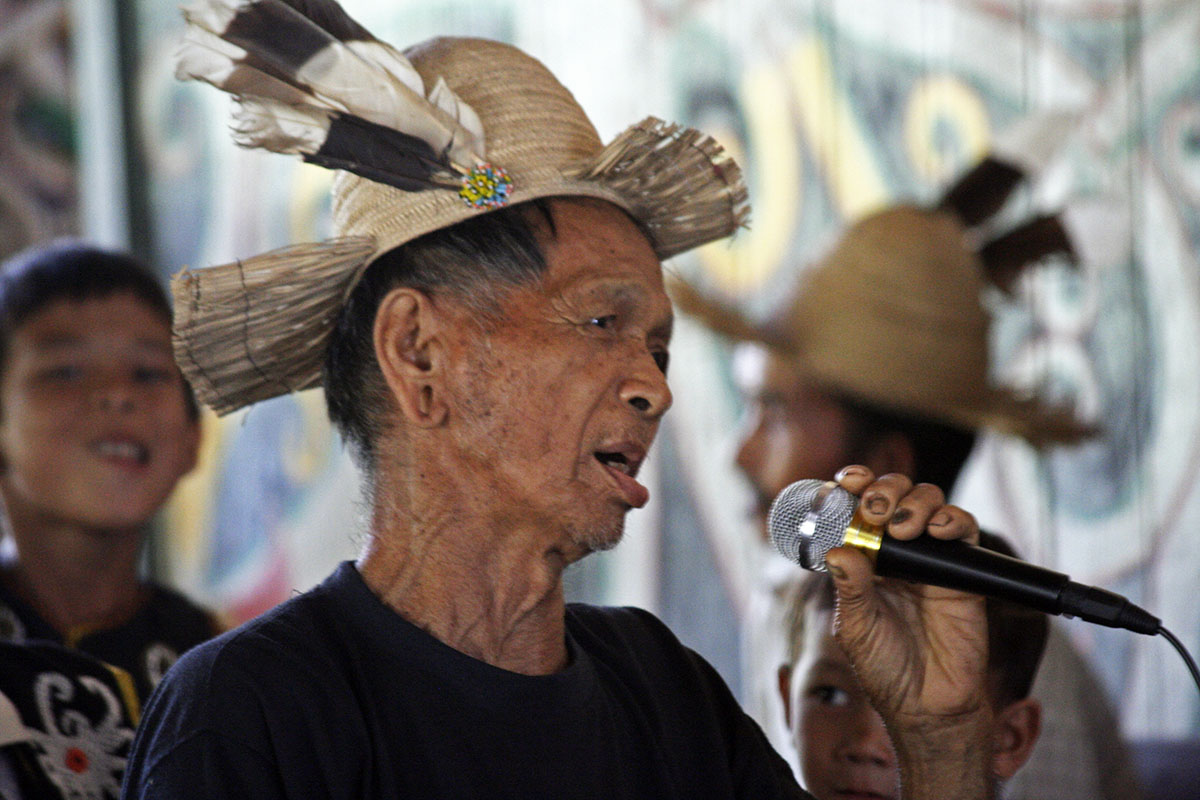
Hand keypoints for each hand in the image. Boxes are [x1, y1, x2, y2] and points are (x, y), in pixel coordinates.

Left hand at [827, 466, 992, 798]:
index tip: (845, 482)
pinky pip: (964, 531)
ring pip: (929, 502)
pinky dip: (954, 521)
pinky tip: (938, 530)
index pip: (857, 508)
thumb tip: (839, 550)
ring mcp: (930, 560)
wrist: (927, 705)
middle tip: (875, 506)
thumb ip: (851, 588)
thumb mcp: (857, 627)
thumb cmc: (886, 667)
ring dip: (915, 501)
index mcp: (864, 559)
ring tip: (904, 526)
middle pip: (895, 495)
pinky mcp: (963, 573)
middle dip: (884, 489)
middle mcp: (897, 553)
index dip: (853, 487)